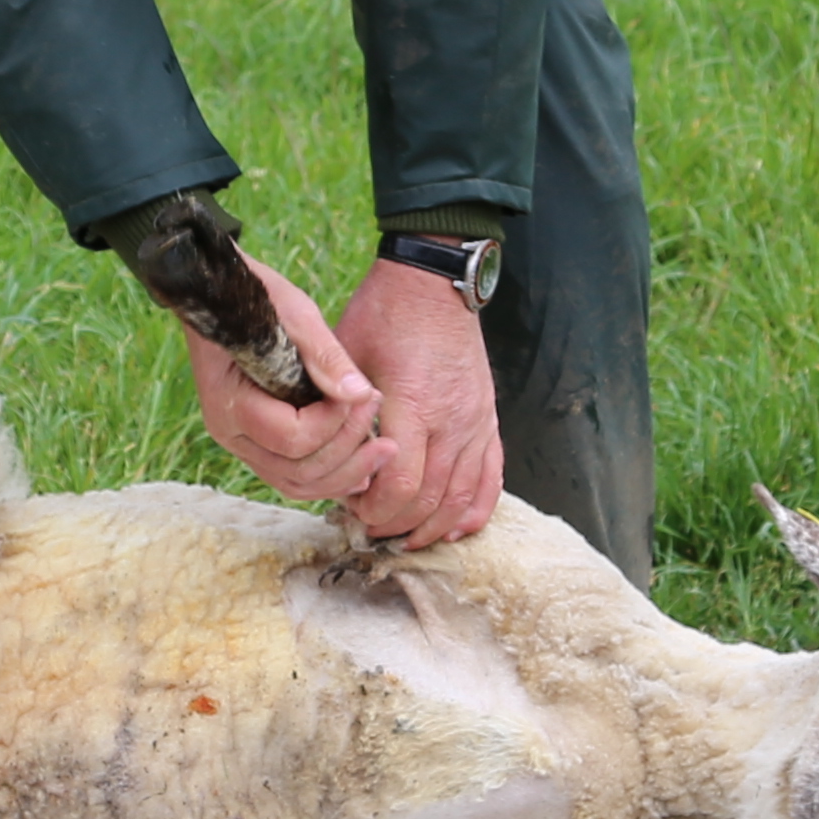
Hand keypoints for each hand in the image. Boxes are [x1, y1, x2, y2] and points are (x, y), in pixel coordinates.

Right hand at [180, 251, 386, 510]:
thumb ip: (326, 355)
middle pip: (297, 473)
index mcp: (231, 402)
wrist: (218, 295)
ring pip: (296, 484)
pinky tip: (363, 466)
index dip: (335, 423)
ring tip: (384, 452)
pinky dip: (330, 476)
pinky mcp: (258, 443)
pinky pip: (294, 476)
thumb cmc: (254, 297)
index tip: (364, 394)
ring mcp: (242, 442)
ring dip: (345, 475)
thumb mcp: (294, 311)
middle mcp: (231, 433)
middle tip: (385, 427)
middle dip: (350, 454)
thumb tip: (360, 394)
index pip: (293, 438)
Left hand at [330, 258, 504, 549]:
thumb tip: (328, 461)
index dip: (373, 509)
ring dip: (432, 527)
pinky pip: (491, 479)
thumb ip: (337, 407)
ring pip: (462, 499)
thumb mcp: (344, 354)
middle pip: (430, 500)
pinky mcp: (489, 420)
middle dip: (396, 524)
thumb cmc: (382, 316)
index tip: (352, 508)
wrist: (433, 282)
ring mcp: (475, 422)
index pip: (398, 484)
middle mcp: (451, 419)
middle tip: (369, 527)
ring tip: (405, 537)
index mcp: (412, 403)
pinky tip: (453, 528)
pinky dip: (473, 511)